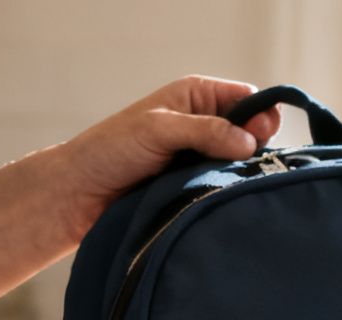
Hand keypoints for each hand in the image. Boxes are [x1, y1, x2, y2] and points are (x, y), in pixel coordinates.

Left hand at [56, 75, 283, 237]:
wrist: (80, 193)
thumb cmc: (111, 150)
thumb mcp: (159, 129)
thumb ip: (207, 130)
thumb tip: (250, 143)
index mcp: (197, 97)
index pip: (249, 99)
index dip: (261, 116)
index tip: (258, 138)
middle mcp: (204, 124)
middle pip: (252, 133)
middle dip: (255, 149)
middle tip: (243, 166)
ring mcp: (202, 157)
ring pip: (241, 165)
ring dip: (239, 175)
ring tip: (229, 186)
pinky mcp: (196, 186)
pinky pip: (225, 188)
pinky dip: (227, 194)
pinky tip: (223, 201)